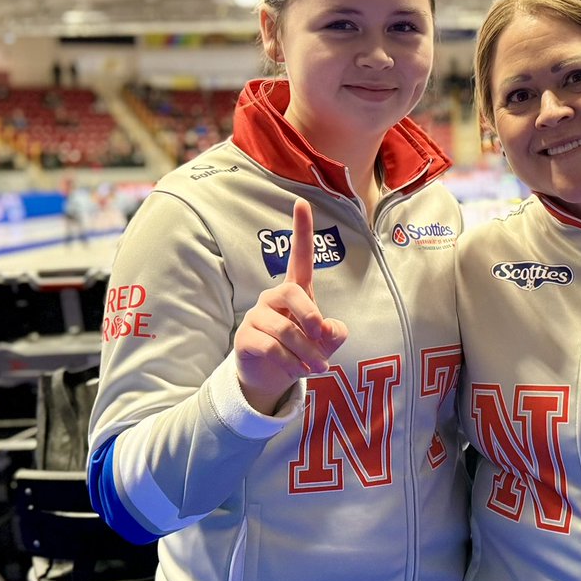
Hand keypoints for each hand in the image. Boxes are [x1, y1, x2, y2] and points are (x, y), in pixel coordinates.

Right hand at [233, 199, 347, 413]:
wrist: (273, 378)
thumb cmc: (303, 351)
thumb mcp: (326, 343)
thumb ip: (335, 333)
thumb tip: (329, 329)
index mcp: (296, 292)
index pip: (299, 257)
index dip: (301, 231)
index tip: (301, 202)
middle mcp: (273, 298)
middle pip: (293, 292)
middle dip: (312, 317)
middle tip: (323, 339)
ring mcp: (256, 316)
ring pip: (286, 329)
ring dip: (307, 352)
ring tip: (317, 368)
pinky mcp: (245, 337)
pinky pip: (271, 348)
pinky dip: (291, 364)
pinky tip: (297, 371)